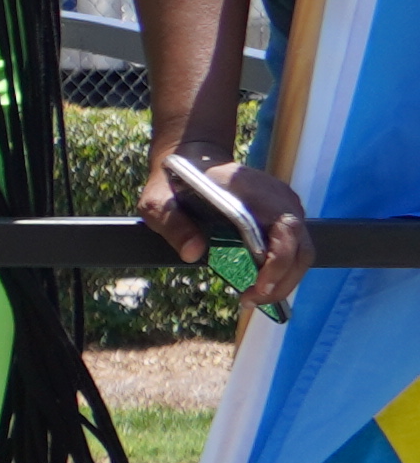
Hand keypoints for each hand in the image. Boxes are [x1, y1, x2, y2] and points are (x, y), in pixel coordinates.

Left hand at [151, 146, 310, 319]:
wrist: (194, 161)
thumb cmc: (176, 183)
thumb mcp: (161, 202)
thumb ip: (174, 224)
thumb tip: (193, 253)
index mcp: (256, 192)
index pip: (285, 233)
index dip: (277, 265)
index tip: (257, 289)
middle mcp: (281, 200)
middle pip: (301, 250)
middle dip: (282, 282)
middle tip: (251, 301)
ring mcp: (286, 208)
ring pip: (301, 253)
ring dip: (283, 280)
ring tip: (252, 297)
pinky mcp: (284, 217)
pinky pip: (293, 248)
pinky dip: (280, 270)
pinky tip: (257, 283)